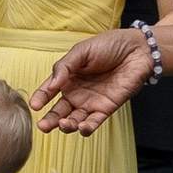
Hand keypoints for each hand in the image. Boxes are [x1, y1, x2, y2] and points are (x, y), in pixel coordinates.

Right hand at [32, 31, 152, 132]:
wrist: (138, 49)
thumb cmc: (110, 45)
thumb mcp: (81, 51)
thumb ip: (64, 67)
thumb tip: (51, 86)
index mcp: (68, 77)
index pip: (49, 91)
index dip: (40, 98)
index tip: (35, 105)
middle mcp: (77, 92)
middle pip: (59, 111)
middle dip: (50, 120)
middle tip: (43, 126)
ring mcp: (91, 102)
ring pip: (74, 119)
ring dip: (67, 125)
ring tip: (64, 124)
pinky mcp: (106, 108)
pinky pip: (94, 122)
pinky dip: (86, 128)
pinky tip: (81, 127)